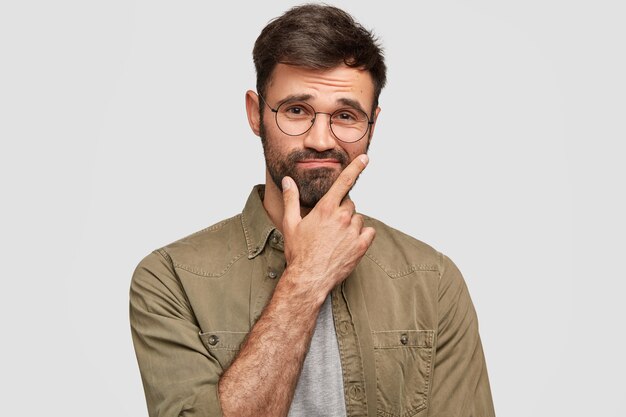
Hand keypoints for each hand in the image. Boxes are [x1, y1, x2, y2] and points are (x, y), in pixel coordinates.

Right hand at [280, 154, 375, 301]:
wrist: (309, 278)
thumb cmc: (298, 252)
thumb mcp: (290, 224)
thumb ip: (291, 199)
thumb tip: (288, 181)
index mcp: (325, 209)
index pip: (344, 182)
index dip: (356, 168)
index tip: (365, 158)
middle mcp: (342, 217)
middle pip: (349, 203)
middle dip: (341, 210)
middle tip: (328, 225)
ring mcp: (353, 232)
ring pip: (358, 218)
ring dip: (350, 224)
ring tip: (336, 238)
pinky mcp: (361, 246)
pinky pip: (368, 232)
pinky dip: (362, 235)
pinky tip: (349, 243)